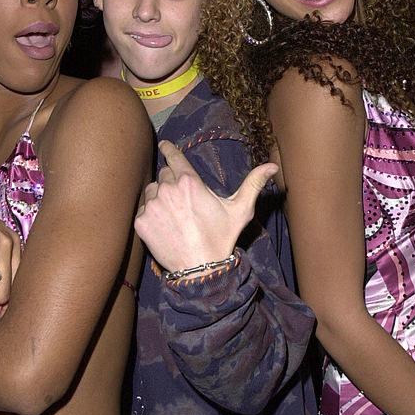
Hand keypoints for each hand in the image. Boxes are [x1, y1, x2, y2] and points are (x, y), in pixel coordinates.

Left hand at [134, 139, 277, 272]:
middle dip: (172, 182)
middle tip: (183, 201)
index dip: (169, 149)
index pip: (174, 157)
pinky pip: (143, 209)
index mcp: (189, 182)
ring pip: (152, 191)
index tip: (165, 145)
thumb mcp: (240, 210)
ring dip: (160, 197)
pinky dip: (151, 214)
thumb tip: (272, 166)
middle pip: (164, 175)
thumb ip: (253, 184)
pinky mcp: (141, 221)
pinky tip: (165, 225)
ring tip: (174, 215)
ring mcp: (152, 205)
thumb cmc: (221, 238)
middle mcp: (168, 189)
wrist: (200, 269)